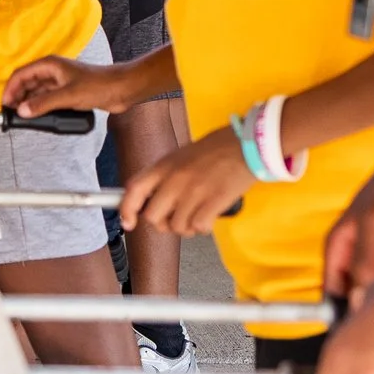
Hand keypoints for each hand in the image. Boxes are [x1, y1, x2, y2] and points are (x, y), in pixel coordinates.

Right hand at [4, 54, 142, 117]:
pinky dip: (40, 107)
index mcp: (49, 65)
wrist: (122, 89)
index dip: (10, 89)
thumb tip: (22, 111)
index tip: (4, 104)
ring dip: (28, 103)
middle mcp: (52, 72)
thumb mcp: (68, 96)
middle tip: (11, 114)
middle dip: (17, 97)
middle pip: (26, 83)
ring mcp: (59, 82)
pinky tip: (38, 116)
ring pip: (36, 92)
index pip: (21, 74)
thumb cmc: (98, 85)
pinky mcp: (67, 92)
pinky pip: (47, 99)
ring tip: (22, 117)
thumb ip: (43, 104)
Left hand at [119, 126, 250, 234]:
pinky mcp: (214, 202)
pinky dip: (203, 227)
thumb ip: (164, 176)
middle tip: (176, 218)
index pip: (134, 189)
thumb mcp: (181, 156)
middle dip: (163, 223)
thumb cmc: (216, 149)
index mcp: (164, 165)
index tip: (128, 222)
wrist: (246, 145)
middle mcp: (175, 180)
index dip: (127, 210)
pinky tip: (209, 216)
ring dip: (186, 227)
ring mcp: (194, 192)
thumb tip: (150, 200)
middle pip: (153, 216)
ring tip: (196, 215)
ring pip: (177, 226)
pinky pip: (198, 227)